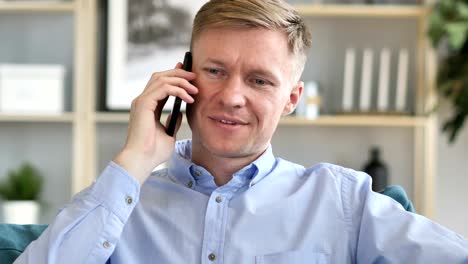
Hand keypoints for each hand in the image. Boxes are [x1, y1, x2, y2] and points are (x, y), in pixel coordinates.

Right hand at [113, 63, 197, 183]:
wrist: (142, 160)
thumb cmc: (153, 152)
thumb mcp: (168, 134)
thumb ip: (172, 121)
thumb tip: (181, 112)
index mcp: (147, 107)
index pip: (160, 85)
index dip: (174, 76)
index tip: (188, 74)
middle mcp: (142, 101)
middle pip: (160, 76)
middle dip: (178, 73)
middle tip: (194, 75)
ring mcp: (142, 101)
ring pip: (162, 79)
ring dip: (180, 80)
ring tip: (194, 88)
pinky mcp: (144, 104)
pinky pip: (164, 88)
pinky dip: (178, 90)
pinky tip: (188, 98)